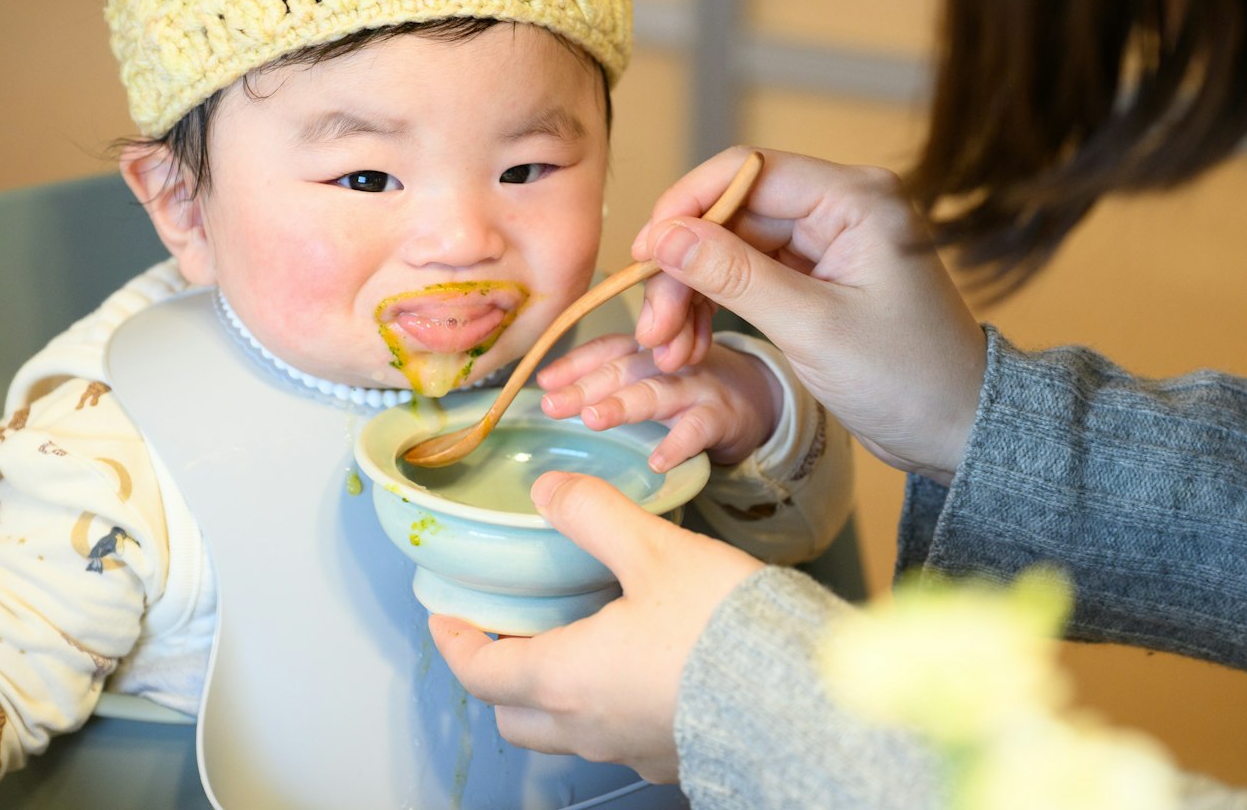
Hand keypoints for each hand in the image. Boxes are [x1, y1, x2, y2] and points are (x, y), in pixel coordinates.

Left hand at [430, 471, 762, 782]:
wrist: (800, 695)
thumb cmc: (724, 630)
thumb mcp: (655, 552)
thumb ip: (594, 516)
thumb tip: (549, 491)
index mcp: (566, 677)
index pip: (480, 671)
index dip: (454, 641)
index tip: (445, 617)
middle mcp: (588, 725)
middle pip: (513, 715)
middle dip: (497, 675)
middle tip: (503, 634)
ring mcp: (629, 748)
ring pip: (563, 732)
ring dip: (549, 696)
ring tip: (570, 646)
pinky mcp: (670, 757)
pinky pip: (615, 739)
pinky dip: (602, 709)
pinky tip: (633, 673)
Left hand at [537, 333, 782, 471]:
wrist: (762, 396)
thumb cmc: (691, 388)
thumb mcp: (652, 376)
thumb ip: (610, 382)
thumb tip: (550, 395)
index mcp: (647, 350)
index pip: (607, 350)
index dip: (575, 364)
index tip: (543, 383)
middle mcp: (669, 361)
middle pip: (624, 369)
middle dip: (586, 387)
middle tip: (552, 405)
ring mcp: (697, 386)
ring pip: (657, 393)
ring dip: (624, 405)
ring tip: (593, 420)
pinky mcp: (722, 415)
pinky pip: (699, 428)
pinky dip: (678, 444)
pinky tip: (657, 461)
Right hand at [631, 147, 986, 481]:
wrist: (957, 429)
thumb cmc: (909, 378)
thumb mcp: (813, 327)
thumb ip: (735, 276)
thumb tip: (665, 235)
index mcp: (856, 199)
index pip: (747, 171)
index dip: (686, 206)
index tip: (644, 255)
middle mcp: (841, 207)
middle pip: (731, 215)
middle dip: (683, 270)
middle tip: (652, 329)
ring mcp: (828, 242)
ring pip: (731, 249)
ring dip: (691, 295)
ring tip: (667, 351)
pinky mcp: (817, 277)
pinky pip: (747, 278)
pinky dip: (714, 309)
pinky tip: (690, 347)